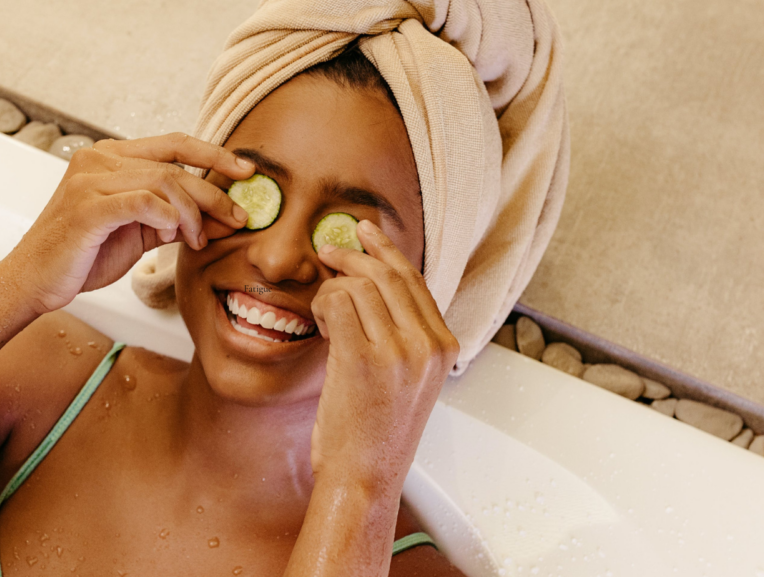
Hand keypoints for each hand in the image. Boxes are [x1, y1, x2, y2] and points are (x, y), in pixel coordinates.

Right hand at [0, 133, 254, 313]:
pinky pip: (143, 202)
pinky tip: (172, 234)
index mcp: (111, 157)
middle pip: (175, 166)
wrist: (34, 281)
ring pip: (164, 182)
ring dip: (192, 214)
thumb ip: (176, 219)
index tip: (247, 170)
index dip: (214, 154)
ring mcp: (90, 180)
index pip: (174, 144)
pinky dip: (167, 217)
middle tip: (236, 218)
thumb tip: (223, 217)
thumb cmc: (84, 255)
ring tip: (198, 240)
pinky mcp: (87, 208)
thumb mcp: (140, 233)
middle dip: (214, 194)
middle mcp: (99, 159)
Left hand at [308, 220, 459, 495]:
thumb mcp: (407, 380)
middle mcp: (428, 345)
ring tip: (322, 314)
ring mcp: (399, 351)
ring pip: (359, 286)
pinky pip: (338, 303)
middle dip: (353, 255)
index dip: (385, 251)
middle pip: (388, 274)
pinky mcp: (364, 359)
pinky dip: (322, 305)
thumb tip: (371, 287)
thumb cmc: (375, 434)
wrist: (364, 478)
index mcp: (443, 347)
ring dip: (331, 290)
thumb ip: (402, 335)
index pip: (415, 280)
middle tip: (327, 251)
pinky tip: (320, 325)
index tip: (364, 233)